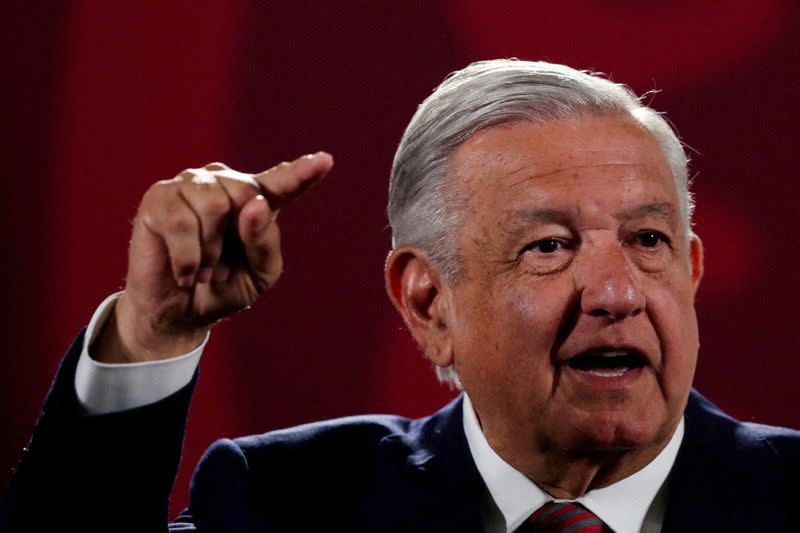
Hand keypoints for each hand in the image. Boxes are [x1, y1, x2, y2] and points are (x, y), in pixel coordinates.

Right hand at [93, 153, 333, 362]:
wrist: (178, 314)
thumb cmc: (222, 288)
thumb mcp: (260, 274)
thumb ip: (265, 242)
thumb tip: (254, 204)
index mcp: (256, 201)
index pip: (283, 182)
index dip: (303, 172)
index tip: (325, 161)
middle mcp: (223, 183)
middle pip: (245, 194)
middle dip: (235, 240)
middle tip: (221, 266)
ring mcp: (189, 185)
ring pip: (214, 206)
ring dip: (210, 251)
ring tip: (203, 268)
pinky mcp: (159, 197)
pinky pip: (181, 222)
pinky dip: (188, 258)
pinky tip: (184, 272)